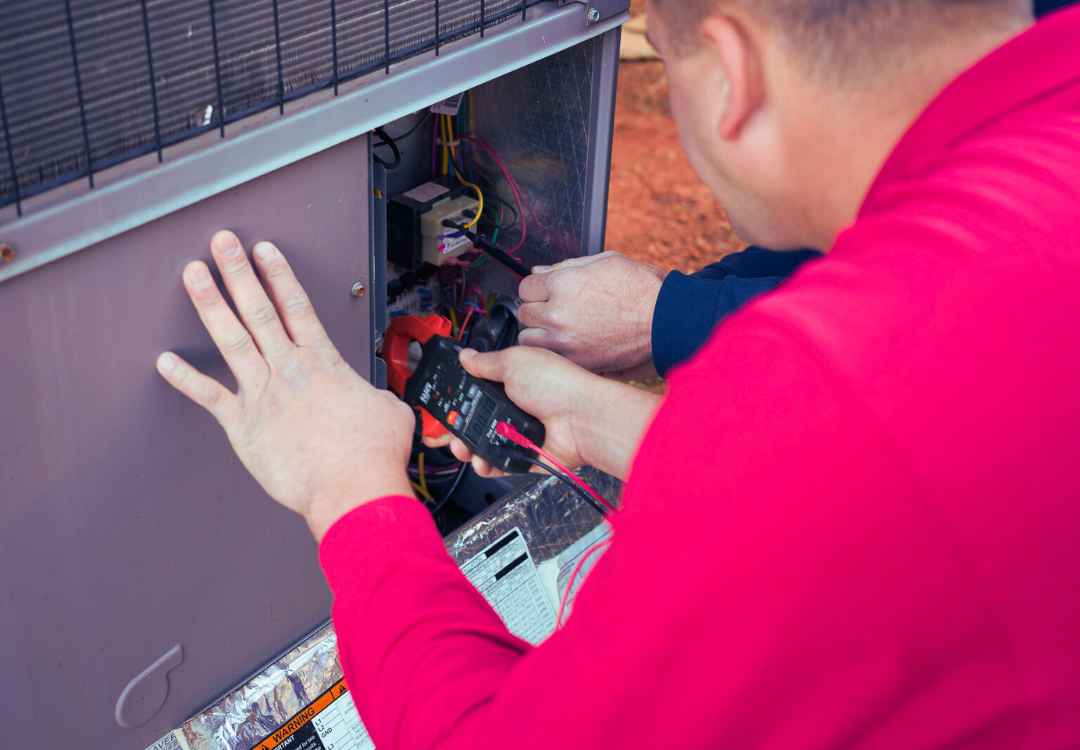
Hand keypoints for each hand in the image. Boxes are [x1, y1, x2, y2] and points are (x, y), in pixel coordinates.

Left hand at [157, 231, 414, 540]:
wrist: (353, 489)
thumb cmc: (372, 456)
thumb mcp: (391, 412)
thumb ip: (378, 397)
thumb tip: (379, 401)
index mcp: (325, 364)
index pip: (298, 307)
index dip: (279, 275)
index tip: (264, 251)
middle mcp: (290, 371)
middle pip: (259, 310)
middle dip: (238, 272)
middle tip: (222, 244)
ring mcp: (264, 395)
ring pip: (232, 339)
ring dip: (211, 304)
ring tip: (194, 275)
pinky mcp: (245, 427)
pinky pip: (209, 398)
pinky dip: (185, 379)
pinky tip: (165, 362)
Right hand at [425, 346, 661, 481]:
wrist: (582, 418)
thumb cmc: (558, 384)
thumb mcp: (515, 362)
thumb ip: (487, 362)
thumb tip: (466, 355)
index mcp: (510, 382)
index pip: (474, 391)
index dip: (455, 399)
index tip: (438, 407)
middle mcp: (513, 408)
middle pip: (473, 420)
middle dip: (454, 427)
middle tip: (442, 431)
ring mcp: (517, 433)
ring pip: (481, 444)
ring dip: (466, 448)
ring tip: (461, 447)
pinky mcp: (523, 456)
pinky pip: (498, 463)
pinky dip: (485, 465)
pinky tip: (480, 460)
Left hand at [517, 252, 666, 378]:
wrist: (665, 320)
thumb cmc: (641, 289)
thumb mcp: (604, 261)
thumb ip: (565, 266)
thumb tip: (538, 272)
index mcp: (564, 284)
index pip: (526, 286)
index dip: (537, 286)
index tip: (546, 291)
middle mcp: (559, 314)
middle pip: (524, 312)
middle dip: (537, 308)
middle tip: (555, 308)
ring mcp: (566, 341)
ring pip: (528, 339)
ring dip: (539, 333)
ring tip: (558, 328)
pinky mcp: (577, 361)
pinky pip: (548, 357)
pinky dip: (553, 351)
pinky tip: (569, 343)